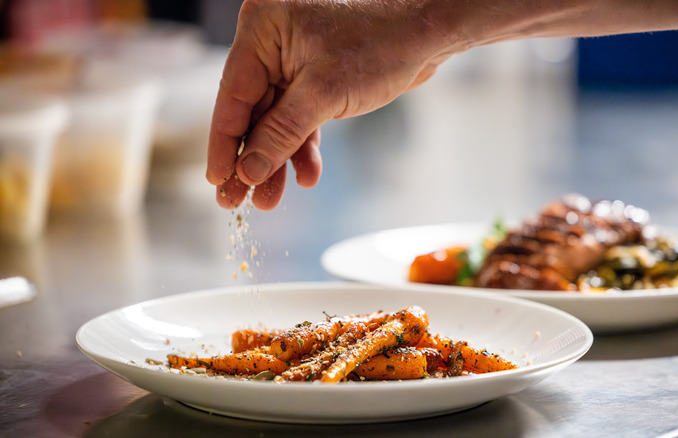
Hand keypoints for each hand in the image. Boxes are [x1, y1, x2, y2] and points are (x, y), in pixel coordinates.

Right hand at [206, 0, 456, 209]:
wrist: (427, 33)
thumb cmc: (380, 44)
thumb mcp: (325, 93)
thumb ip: (281, 134)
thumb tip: (248, 171)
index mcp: (262, 29)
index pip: (232, 94)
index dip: (224, 143)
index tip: (217, 181)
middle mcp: (273, 42)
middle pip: (251, 111)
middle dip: (251, 159)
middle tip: (235, 201)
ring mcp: (294, 61)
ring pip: (275, 120)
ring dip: (276, 160)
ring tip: (270, 201)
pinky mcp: (316, 78)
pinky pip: (299, 118)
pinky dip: (302, 147)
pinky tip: (305, 176)